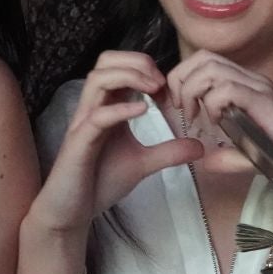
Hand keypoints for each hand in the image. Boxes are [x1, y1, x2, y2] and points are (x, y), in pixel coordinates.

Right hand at [26, 51, 202, 234]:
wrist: (72, 212)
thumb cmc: (99, 182)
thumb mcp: (143, 164)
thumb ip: (168, 152)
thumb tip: (200, 146)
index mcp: (107, 107)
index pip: (120, 66)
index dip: (146, 67)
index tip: (169, 87)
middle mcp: (93, 109)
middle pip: (106, 62)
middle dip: (136, 61)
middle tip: (161, 81)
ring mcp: (83, 124)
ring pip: (98, 80)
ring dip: (129, 76)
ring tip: (154, 89)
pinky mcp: (78, 144)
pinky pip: (97, 117)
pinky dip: (120, 109)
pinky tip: (143, 111)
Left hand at [167, 50, 272, 199]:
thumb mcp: (252, 156)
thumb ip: (228, 157)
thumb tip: (206, 162)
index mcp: (248, 86)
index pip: (206, 61)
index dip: (185, 78)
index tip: (183, 108)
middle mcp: (252, 80)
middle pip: (203, 57)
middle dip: (182, 80)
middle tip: (183, 111)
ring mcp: (259, 88)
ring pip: (211, 68)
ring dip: (193, 91)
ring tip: (195, 118)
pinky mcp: (265, 102)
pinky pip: (227, 89)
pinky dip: (212, 104)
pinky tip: (217, 123)